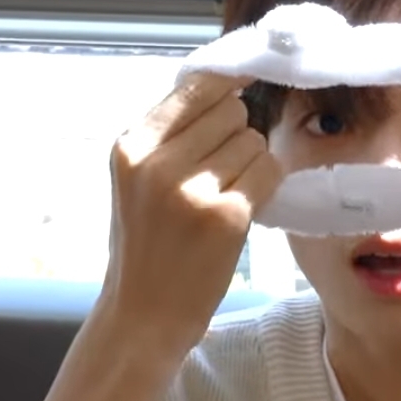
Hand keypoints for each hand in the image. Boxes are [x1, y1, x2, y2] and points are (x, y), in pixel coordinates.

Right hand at [96, 72, 281, 362]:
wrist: (143, 316)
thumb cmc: (144, 246)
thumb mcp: (138, 181)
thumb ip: (171, 136)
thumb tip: (226, 85)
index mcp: (131, 147)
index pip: (194, 87)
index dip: (227, 84)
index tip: (245, 85)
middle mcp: (158, 163)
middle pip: (230, 111)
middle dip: (236, 134)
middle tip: (223, 169)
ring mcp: (192, 190)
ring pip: (253, 141)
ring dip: (252, 163)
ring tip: (227, 195)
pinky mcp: (227, 216)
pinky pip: (269, 171)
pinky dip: (266, 183)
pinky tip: (246, 205)